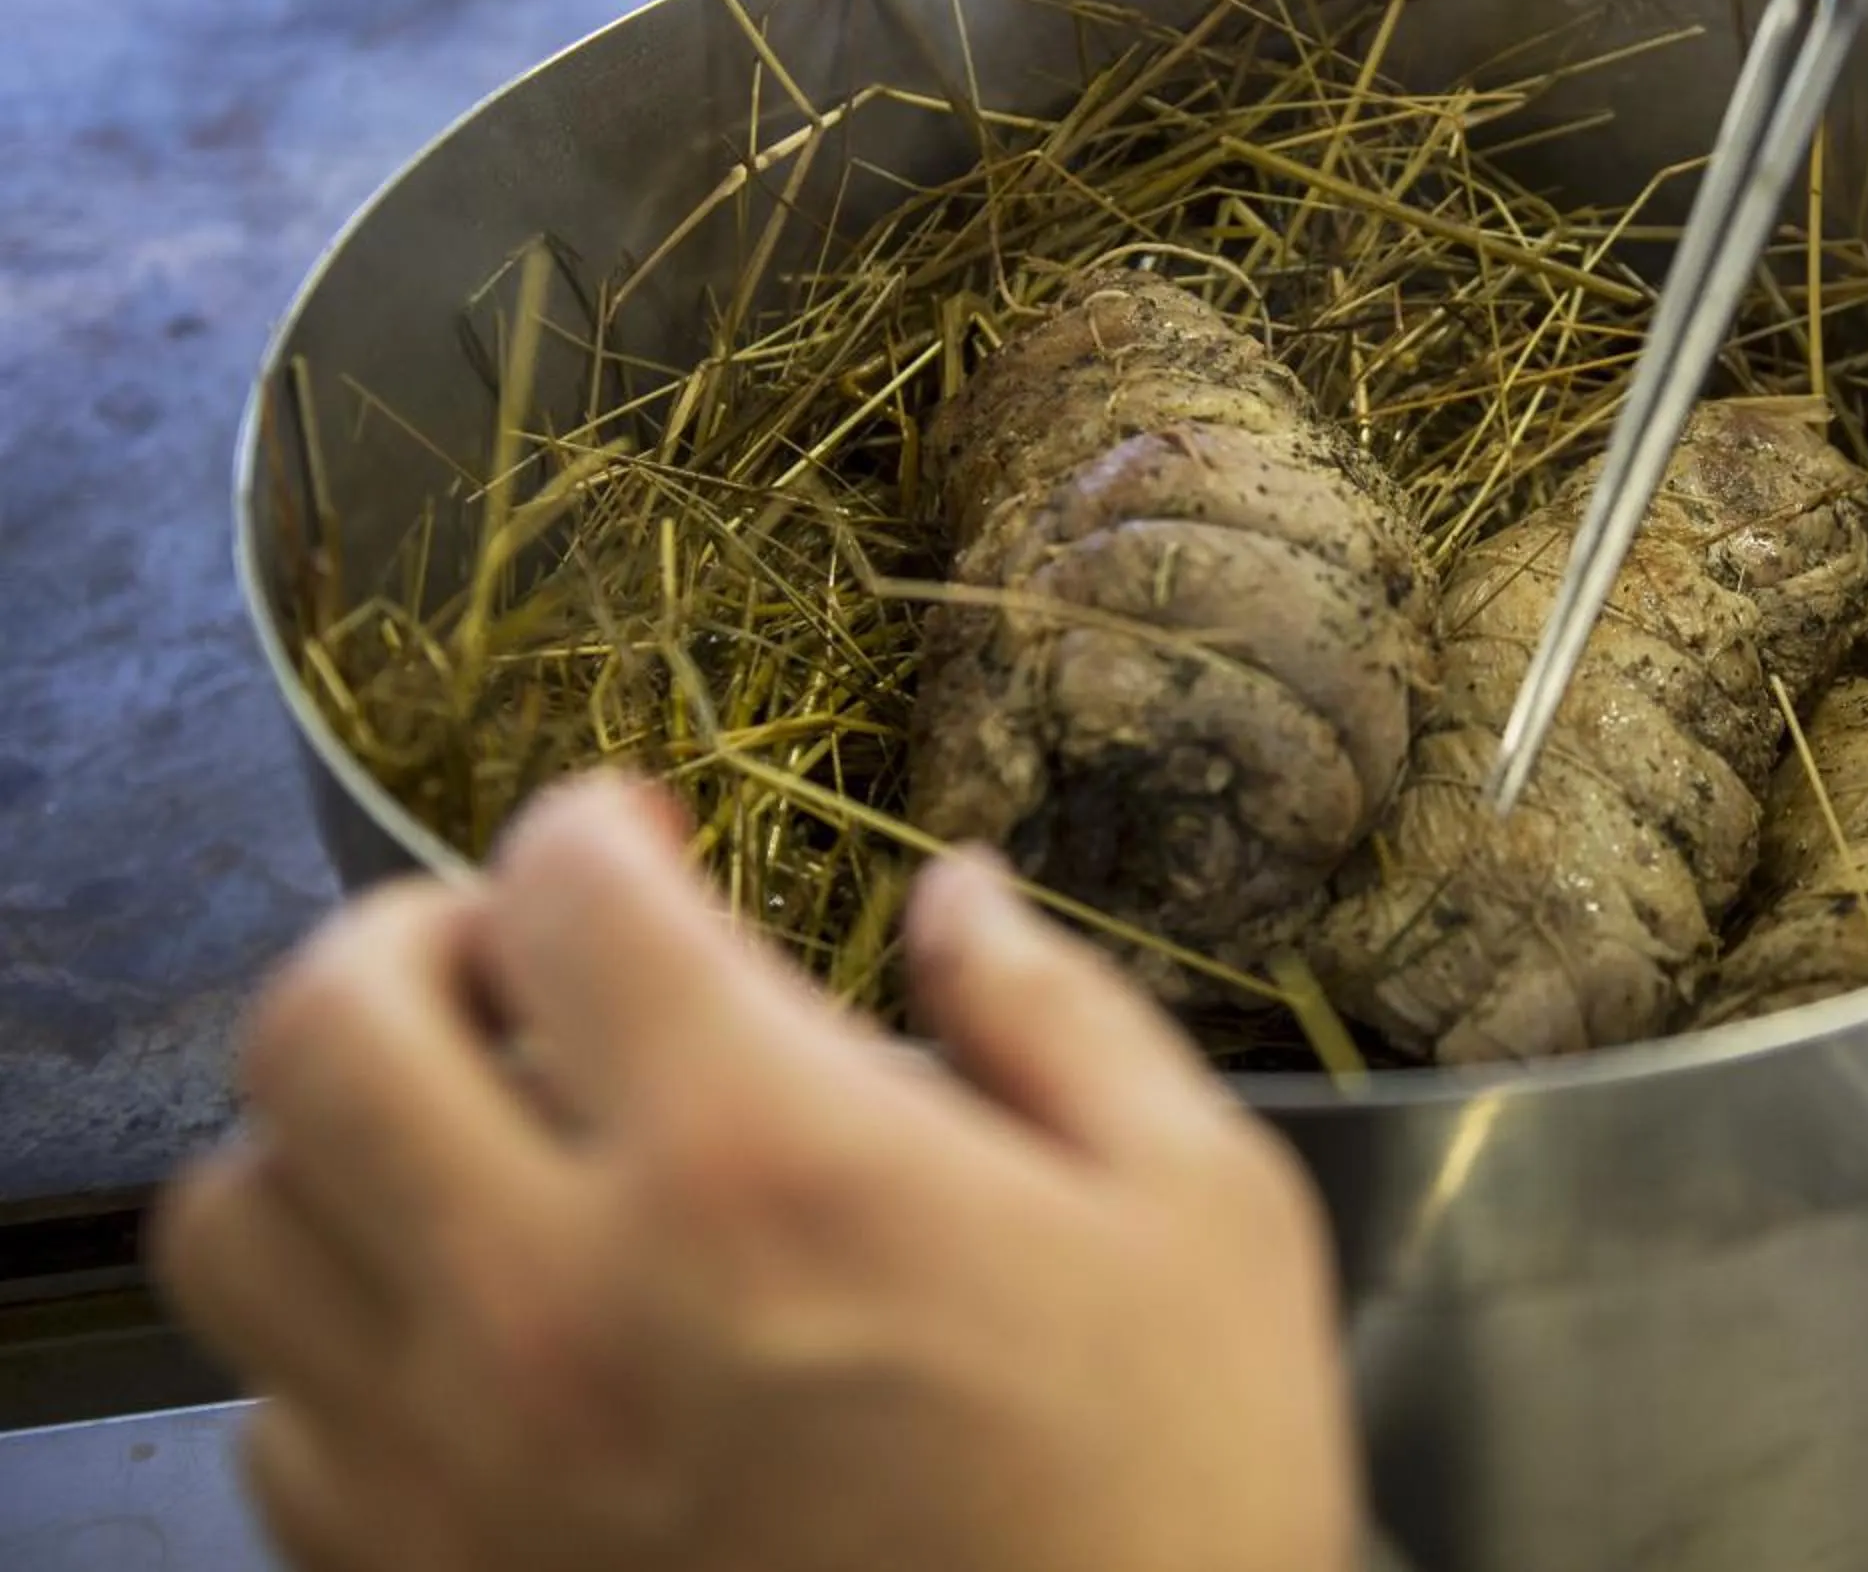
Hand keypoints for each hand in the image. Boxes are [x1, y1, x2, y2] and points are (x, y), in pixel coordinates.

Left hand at [152, 775, 1357, 1571]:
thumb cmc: (1177, 1479)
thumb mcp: (1196, 1202)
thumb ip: (1053, 1013)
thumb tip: (953, 893)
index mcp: (767, 1157)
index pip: (563, 888)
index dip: (597, 824)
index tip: (645, 838)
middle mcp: (564, 1296)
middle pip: (325, 1024)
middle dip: (414, 937)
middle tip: (516, 960)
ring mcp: (467, 1464)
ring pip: (235, 1222)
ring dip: (333, 1137)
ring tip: (458, 1137)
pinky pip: (270, 1424)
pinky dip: (337, 1339)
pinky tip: (469, 1330)